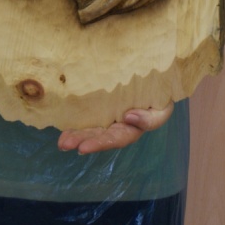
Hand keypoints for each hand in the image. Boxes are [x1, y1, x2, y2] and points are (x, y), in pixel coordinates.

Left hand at [57, 102, 174, 154]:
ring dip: (75, 134)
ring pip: (90, 127)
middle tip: (65, 144)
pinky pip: (87, 114)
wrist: (156, 77)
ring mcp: (108, 116)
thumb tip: (128, 117)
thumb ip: (150, 119)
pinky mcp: (100, 104)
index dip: (100, 144)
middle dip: (82, 140)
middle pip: (99, 136)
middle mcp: (117, 126)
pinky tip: (62, 125)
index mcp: (132, 128)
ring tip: (61, 141)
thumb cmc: (161, 95)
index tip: (83, 147)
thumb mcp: (163, 109)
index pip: (115, 139)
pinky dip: (75, 121)